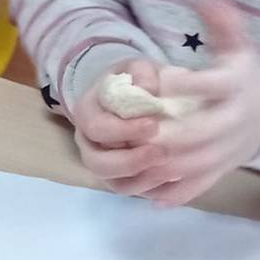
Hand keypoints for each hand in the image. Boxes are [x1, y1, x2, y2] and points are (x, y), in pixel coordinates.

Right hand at [69, 56, 166, 187]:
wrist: (141, 96)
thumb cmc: (138, 82)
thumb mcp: (138, 68)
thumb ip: (142, 74)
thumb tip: (149, 89)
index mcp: (87, 113)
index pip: (97, 128)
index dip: (123, 130)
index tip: (154, 124)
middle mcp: (88, 142)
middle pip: (97, 163)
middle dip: (130, 161)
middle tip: (162, 152)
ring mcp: (102, 163)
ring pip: (113, 183)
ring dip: (142, 179)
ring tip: (171, 169)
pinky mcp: (120, 178)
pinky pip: (131, 191)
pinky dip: (151, 188)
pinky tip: (173, 178)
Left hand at [121, 2, 259, 207]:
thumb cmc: (240, 77)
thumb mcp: (237, 47)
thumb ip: (224, 25)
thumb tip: (207, 0)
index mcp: (237, 88)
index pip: (216, 86)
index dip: (190, 84)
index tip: (162, 80)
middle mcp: (235, 122)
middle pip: (202, 133)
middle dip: (168, 134)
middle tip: (136, 129)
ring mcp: (229, 151)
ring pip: (197, 165)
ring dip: (164, 165)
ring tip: (133, 157)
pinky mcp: (222, 171)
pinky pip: (199, 186)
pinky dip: (175, 192)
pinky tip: (148, 192)